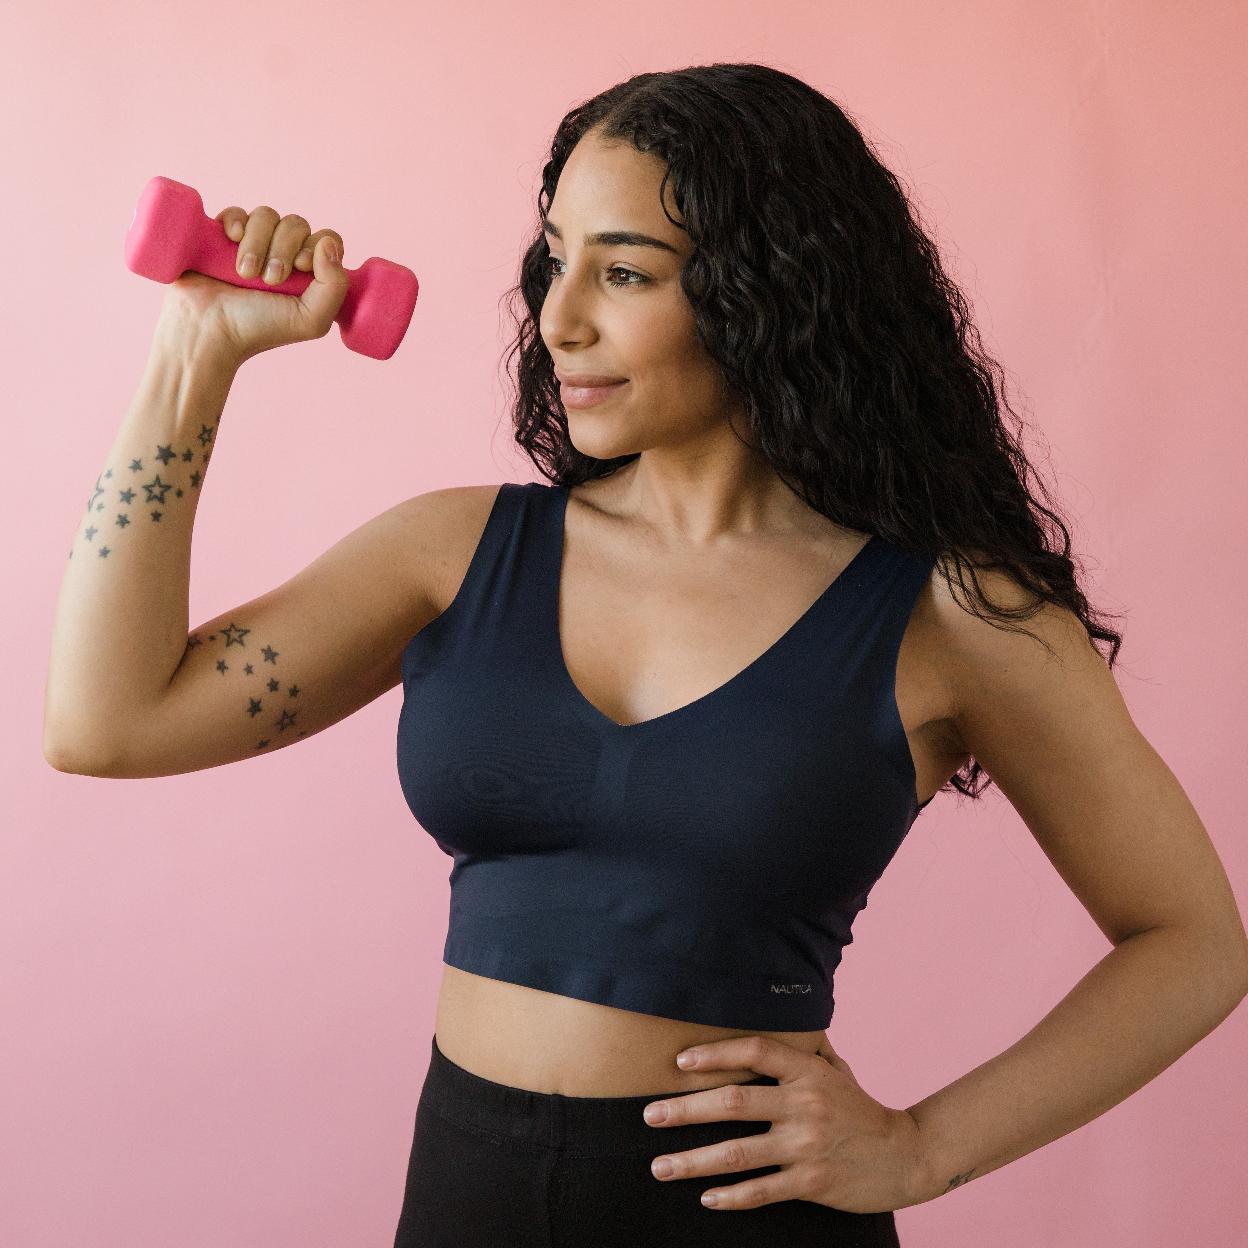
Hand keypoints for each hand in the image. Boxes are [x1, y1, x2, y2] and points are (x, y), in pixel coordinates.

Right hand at [158, 203, 348, 365]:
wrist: (209, 330)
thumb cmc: (260, 329)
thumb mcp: (311, 320)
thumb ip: (335, 286)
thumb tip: (328, 242)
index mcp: (309, 273)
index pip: (327, 238)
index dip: (317, 246)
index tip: (301, 266)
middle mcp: (283, 254)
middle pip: (297, 224)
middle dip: (283, 249)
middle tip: (270, 280)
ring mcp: (253, 243)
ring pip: (266, 215)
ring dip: (257, 244)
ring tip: (245, 274)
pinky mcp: (223, 236)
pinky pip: (237, 212)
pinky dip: (236, 222)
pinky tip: (232, 240)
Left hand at [642, 1034, 928, 1213]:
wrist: (906, 1156)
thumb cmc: (861, 1109)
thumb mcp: (836, 1071)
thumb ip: (802, 1052)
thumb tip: (769, 1024)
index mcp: (808, 1072)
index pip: (755, 1051)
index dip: (716, 1053)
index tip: (681, 1062)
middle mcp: (804, 1105)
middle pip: (733, 1102)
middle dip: (685, 1109)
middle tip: (650, 1114)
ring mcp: (806, 1146)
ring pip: (738, 1153)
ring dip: (693, 1160)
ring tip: (660, 1165)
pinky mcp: (811, 1183)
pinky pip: (761, 1191)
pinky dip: (731, 1197)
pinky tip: (705, 1197)